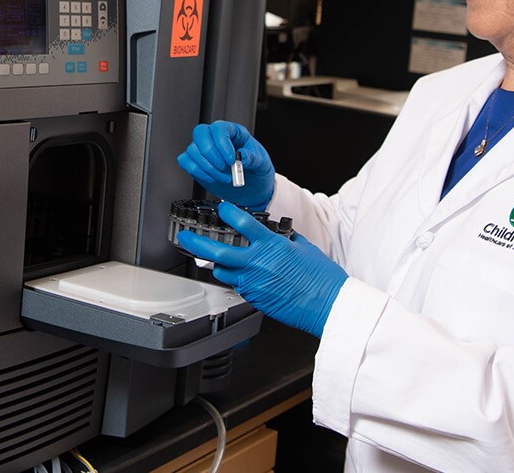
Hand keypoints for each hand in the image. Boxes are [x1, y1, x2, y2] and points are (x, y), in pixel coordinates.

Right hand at [176, 121, 275, 209]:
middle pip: (201, 133)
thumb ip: (253, 158)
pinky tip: (211, 178)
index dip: (222, 143)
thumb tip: (242, 156)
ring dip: (208, 168)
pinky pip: (185, 161)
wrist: (250, 186)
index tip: (231, 160)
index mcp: (232, 132)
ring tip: (224, 177)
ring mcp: (203, 149)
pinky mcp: (196, 162)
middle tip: (224, 168)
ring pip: (193, 150)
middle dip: (211, 154)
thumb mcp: (262, 163)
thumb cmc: (255, 169)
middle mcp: (215, 138)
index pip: (219, 128)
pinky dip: (197, 171)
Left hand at [178, 202, 346, 336]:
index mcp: (272, 246)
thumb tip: (276, 235)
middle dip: (196, 242)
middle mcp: (258, 263)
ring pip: (222, 271)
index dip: (228, 212)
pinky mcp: (254, 298)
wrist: (328, 305)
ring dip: (216, 263)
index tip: (222, 208)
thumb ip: (285, 239)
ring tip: (212, 257)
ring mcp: (254, 283)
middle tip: (185, 237)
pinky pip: (237, 286)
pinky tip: (240, 275)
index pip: (242, 222)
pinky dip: (235, 278)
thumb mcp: (304, 248)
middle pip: (218, 251)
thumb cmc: (322, 278)